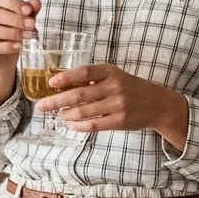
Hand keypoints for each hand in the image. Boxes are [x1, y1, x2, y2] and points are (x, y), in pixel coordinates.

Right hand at [0, 0, 40, 106]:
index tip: (29, 11)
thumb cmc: (12, 33)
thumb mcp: (23, 20)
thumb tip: (37, 2)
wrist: (4, 56)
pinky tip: (18, 46)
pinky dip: (6, 46)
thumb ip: (29, 11)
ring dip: (12, 33)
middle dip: (15, 19)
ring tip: (27, 36)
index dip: (14, 3)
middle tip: (31, 26)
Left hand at [39, 62, 188, 146]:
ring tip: (58, 115)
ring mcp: (118, 105)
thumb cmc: (130, 88)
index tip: (51, 82)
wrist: (157, 104)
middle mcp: (114, 86)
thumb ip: (94, 79)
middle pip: (79, 94)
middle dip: (56, 101)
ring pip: (84, 111)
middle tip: (41, 106)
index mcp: (111, 71)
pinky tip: (70, 124)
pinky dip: (78, 126)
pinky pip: (93, 125)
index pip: (84, 72)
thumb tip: (62, 85)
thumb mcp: (115, 75)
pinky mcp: (120, 121)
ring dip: (66, 115)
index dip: (66, 77)